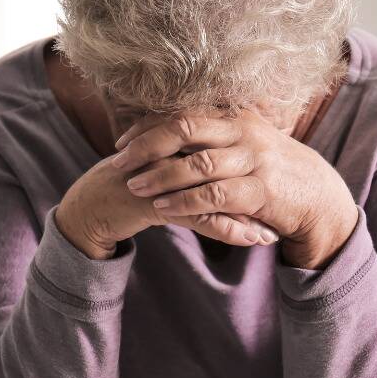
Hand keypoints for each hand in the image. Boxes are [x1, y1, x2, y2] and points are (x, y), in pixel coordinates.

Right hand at [56, 150, 282, 259]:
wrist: (90, 203)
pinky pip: (196, 214)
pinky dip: (226, 229)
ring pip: (216, 191)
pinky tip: (247, 241)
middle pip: (228, 167)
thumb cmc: (133, 185)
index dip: (257, 171)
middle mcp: (173, 148)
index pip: (229, 151)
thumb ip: (199, 167)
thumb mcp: (170, 172)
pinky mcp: (151, 197)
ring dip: (247, 215)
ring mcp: (161, 171)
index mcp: (181, 136)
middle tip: (286, 214)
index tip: (284, 192)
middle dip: (259, 193)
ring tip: (271, 235)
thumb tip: (235, 174)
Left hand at [110, 107, 358, 268]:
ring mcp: (254, 159)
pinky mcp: (261, 190)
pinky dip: (185, 202)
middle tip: (117, 162)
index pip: (183, 113)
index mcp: (236, 116)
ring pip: (197, 163)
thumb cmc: (275, 172)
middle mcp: (244, 131)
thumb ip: (215, 136)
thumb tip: (169, 132)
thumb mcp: (248, 144)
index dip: (147, 126)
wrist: (320, 198)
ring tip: (134, 187)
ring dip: (161, 176)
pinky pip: (214, 194)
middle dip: (146, 145)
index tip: (121, 141)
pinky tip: (163, 210)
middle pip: (184, 128)